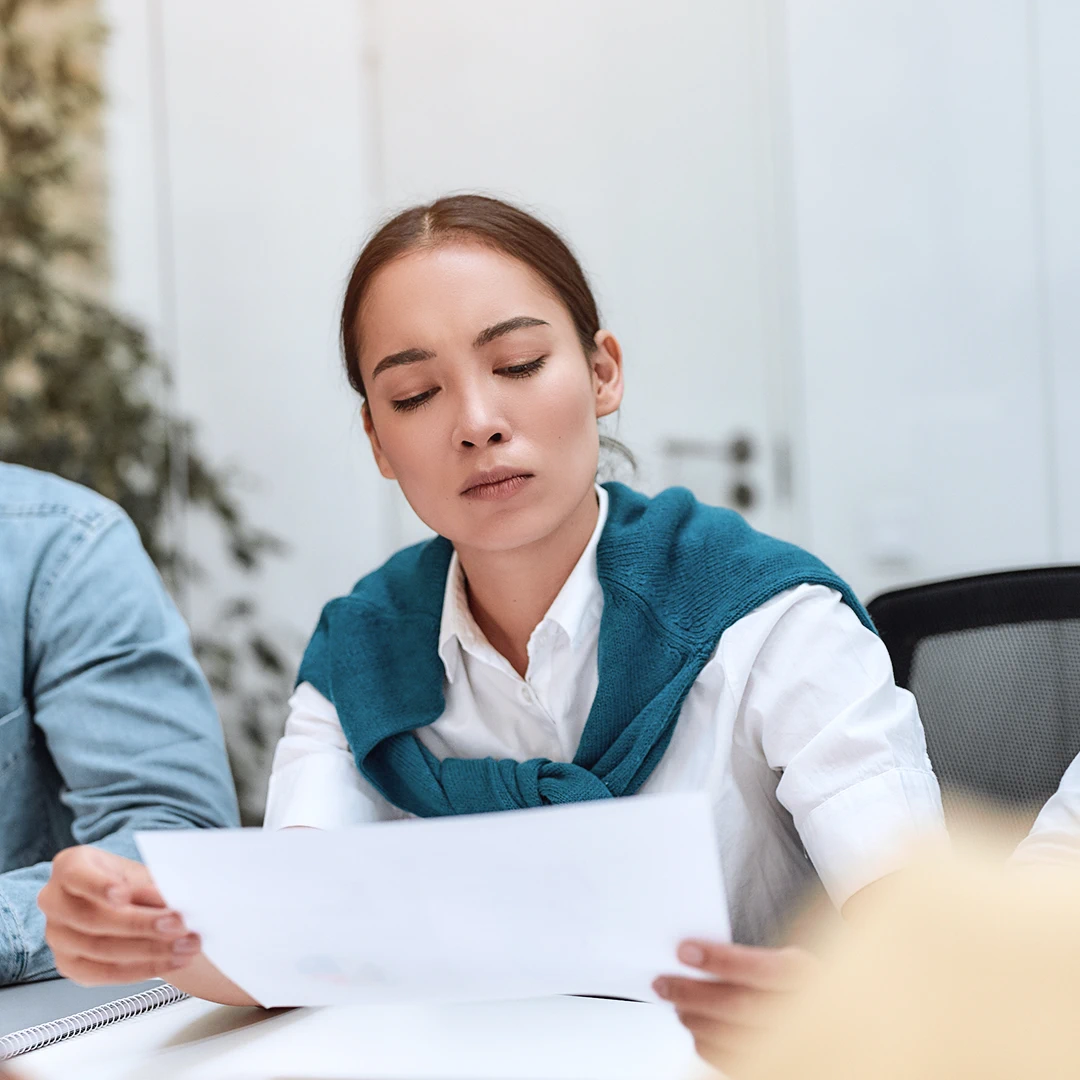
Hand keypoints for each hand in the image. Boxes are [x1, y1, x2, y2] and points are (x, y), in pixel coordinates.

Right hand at [38, 846, 199, 984]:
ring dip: (150, 950)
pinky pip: (105, 973)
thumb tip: (169, 899)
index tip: (124, 894)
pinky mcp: (69, 965)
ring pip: (101, 949)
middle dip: (141, 924)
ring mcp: (57, 936)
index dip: (99, 886)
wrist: (133, 907)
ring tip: (186, 945)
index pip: (76, 875)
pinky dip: (143, 968)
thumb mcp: (144, 876)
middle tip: (179, 924)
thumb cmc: (134, 883)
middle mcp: (55, 900)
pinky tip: (171, 960)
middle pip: (93, 918)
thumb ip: (151, 886)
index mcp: (71, 866)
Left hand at [653, 939, 817, 1067]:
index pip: (760, 968)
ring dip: (694, 1019)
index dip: (719, 959)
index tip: (684, 951)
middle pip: (738, 1006)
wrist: (826, 1017)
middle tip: (663, 982)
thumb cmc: (793, 986)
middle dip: (692, 993)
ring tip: (676, 1002)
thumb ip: (747, 958)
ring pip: (731, 1039)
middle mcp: (800, 1013)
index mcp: (802, 977)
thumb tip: (694, 953)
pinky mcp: (772, 1067)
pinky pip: (730, 1063)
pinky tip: (695, 1027)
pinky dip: (704, 1045)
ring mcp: (788, 1046)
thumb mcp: (781, 960)